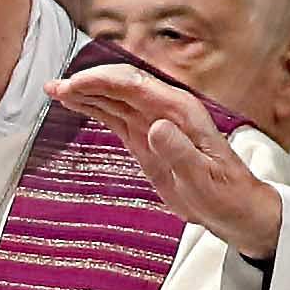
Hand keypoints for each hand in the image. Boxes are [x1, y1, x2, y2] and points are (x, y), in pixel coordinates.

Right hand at [45, 68, 283, 261]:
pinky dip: (95, 108)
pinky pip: (116, 116)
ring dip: (86, 92)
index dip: (102, 81)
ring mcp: (155, 123)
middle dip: (87, 82)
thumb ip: (180, 151)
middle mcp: (166, 111)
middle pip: (121, 85)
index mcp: (180, 113)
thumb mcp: (203, 179)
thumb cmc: (225, 194)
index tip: (74, 85)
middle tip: (55, 87)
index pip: (135, 85)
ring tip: (55, 90)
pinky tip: (76, 105)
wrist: (235, 208)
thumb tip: (157, 126)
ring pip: (115, 98)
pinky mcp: (146, 139)